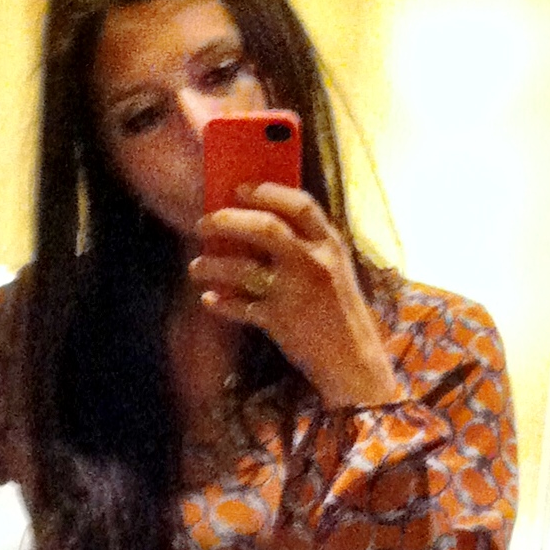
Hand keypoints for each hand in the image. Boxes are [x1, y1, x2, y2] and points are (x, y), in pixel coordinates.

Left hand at [188, 183, 400, 408]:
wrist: (353, 361)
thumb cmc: (340, 312)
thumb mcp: (335, 270)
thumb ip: (308, 246)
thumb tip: (258, 225)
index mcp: (330, 245)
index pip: (300, 204)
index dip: (267, 192)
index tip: (239, 188)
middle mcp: (314, 263)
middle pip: (265, 228)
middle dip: (228, 221)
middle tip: (204, 223)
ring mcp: (296, 292)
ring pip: (244, 268)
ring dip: (213, 265)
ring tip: (196, 266)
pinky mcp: (281, 322)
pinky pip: (241, 306)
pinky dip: (221, 303)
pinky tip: (208, 300)